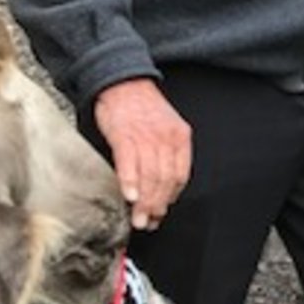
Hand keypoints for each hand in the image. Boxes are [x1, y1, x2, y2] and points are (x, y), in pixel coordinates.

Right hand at [93, 79, 191, 230]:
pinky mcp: (124, 135)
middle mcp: (166, 138)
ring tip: (138, 219)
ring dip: (144, 202)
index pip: (180, 176)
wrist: (123, 81)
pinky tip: (129, 196)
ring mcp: (145, 136)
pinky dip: (130, 182)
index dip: (170, 198)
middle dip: (157, 206)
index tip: (161, 212)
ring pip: (149, 176)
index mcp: (180, 137)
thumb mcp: (165, 127)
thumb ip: (166, 153)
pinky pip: (129, 163)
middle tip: (148, 222)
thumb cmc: (142, 107)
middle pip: (165, 180)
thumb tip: (160, 185)